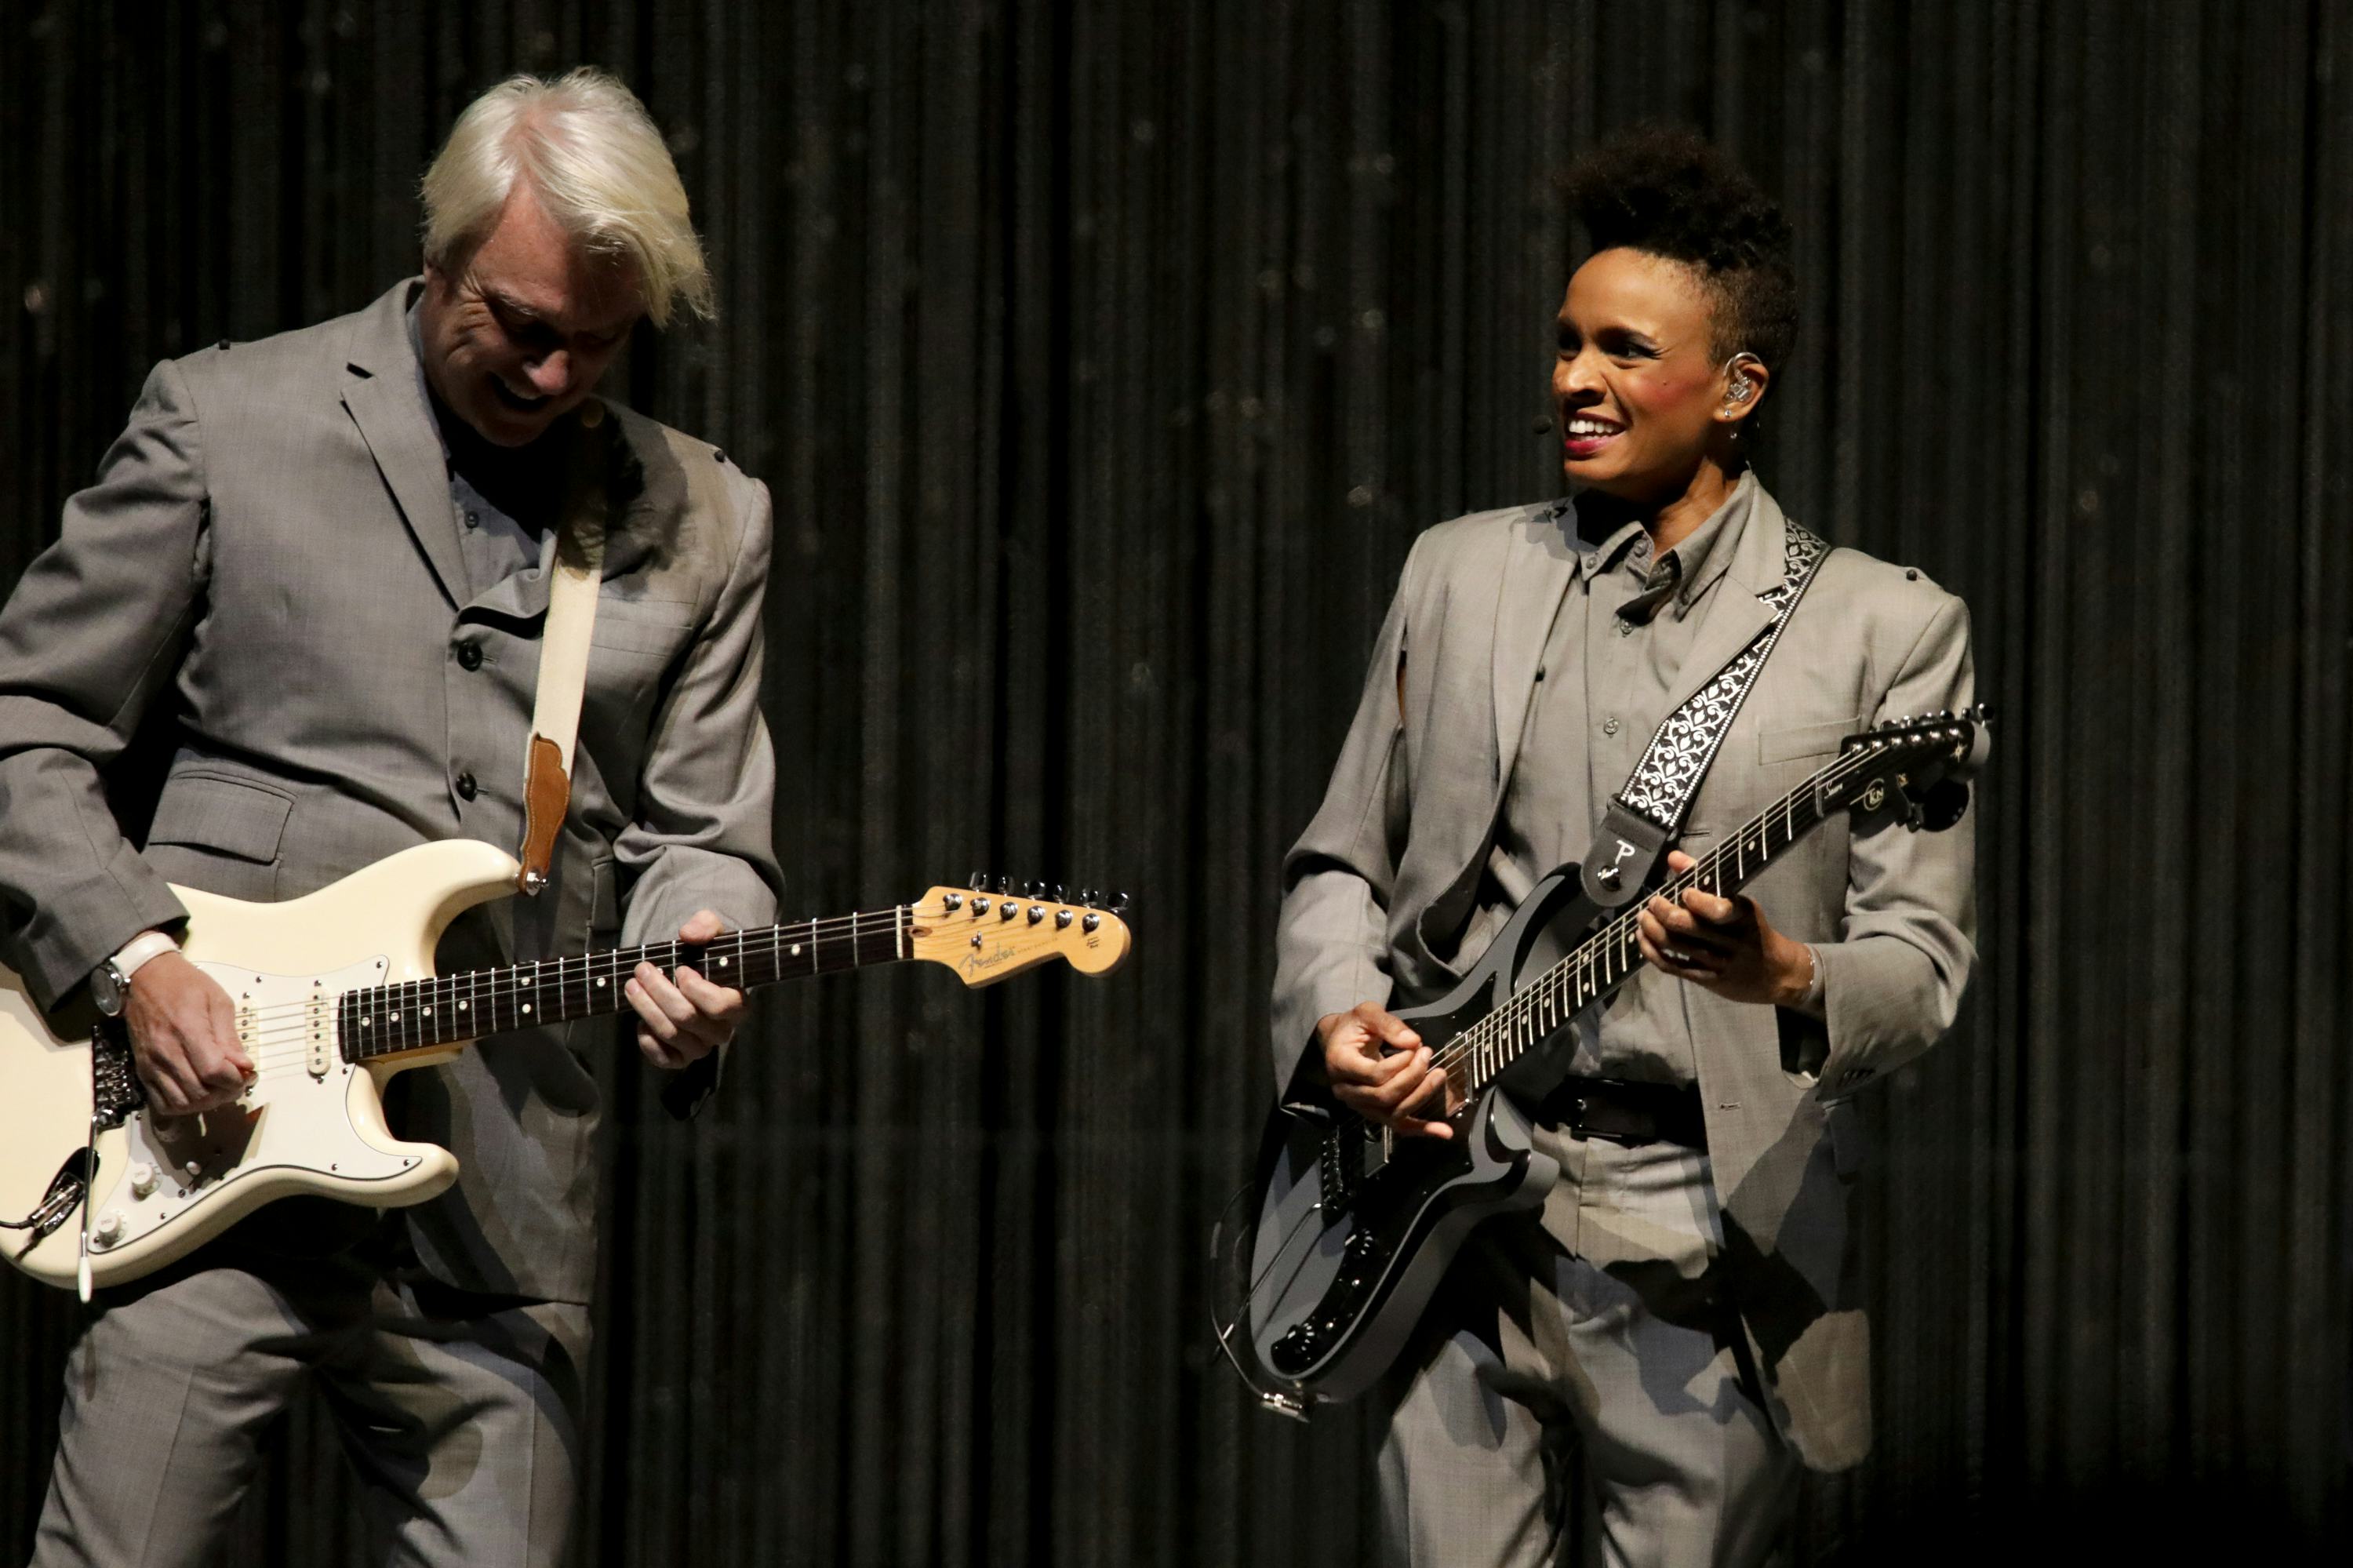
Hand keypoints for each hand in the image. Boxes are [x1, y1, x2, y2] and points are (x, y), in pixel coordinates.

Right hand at [122, 952, 252, 1114]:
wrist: (145, 978)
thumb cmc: (184, 984)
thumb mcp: (217, 1001)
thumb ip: (230, 1037)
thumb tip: (244, 1066)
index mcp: (187, 1030)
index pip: (213, 1071)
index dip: (234, 1079)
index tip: (246, 1073)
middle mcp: (166, 1052)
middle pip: (199, 1092)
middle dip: (225, 1093)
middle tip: (237, 1082)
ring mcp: (151, 1064)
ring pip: (181, 1103)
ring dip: (206, 1103)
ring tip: (219, 1088)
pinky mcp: (142, 1070)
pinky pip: (161, 1103)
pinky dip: (183, 1105)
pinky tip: (197, 1093)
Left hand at [626, 909, 746, 1069]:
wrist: (695, 978)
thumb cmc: (705, 956)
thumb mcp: (710, 932)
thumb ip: (705, 926)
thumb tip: (689, 935)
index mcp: (737, 1004)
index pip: (719, 1005)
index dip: (695, 988)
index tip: (679, 969)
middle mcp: (722, 1030)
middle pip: (687, 1017)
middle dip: (658, 991)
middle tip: (641, 970)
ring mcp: (701, 1047)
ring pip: (671, 1034)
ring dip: (646, 1008)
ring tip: (632, 986)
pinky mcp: (681, 1058)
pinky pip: (664, 1058)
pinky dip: (647, 1041)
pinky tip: (640, 1021)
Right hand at [1317, 1001, 1454, 1140]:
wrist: (1339, 1042)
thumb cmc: (1353, 1027)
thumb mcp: (1367, 1013)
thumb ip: (1389, 1024)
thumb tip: (1413, 1042)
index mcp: (1340, 1064)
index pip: (1375, 1074)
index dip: (1400, 1063)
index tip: (1414, 1046)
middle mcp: (1346, 1091)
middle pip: (1384, 1096)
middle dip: (1413, 1077)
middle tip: (1427, 1055)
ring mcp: (1360, 1106)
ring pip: (1393, 1113)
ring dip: (1421, 1096)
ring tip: (1439, 1075)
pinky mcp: (1374, 1113)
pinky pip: (1398, 1126)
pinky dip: (1422, 1129)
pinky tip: (1444, 1132)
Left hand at [1636, 850, 1812, 1007]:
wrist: (1776, 974)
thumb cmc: (1751, 930)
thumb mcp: (1739, 903)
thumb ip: (1704, 876)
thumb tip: (1673, 857)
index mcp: (1743, 916)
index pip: (1720, 910)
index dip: (1698, 901)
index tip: (1685, 892)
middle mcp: (1730, 941)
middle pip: (1688, 927)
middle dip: (1663, 911)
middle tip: (1653, 902)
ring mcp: (1717, 963)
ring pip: (1675, 945)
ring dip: (1651, 929)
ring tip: (1642, 917)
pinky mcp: (1706, 979)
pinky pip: (1671, 966)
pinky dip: (1651, 951)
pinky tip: (1643, 938)